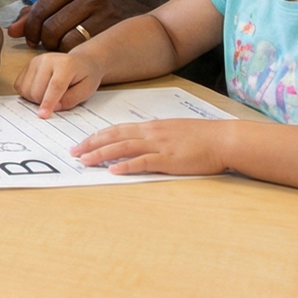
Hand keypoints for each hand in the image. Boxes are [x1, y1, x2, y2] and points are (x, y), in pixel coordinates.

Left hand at [9, 0, 168, 51]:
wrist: (139, 13)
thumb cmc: (96, 9)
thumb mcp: (71, 2)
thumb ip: (40, 12)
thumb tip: (13, 30)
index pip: (41, 7)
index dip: (30, 27)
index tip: (31, 39)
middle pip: (51, 26)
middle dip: (43, 41)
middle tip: (46, 46)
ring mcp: (104, 13)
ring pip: (65, 40)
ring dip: (58, 50)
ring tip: (62, 49)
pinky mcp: (113, 31)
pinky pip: (81, 49)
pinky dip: (72, 55)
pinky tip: (75, 54)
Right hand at [14, 51, 104, 116]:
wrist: (81, 61)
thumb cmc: (85, 76)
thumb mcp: (87, 90)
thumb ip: (71, 100)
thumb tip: (53, 108)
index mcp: (66, 64)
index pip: (55, 86)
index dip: (48, 102)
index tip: (43, 115)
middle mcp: (47, 60)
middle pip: (37, 90)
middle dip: (43, 103)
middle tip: (57, 102)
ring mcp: (35, 61)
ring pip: (26, 89)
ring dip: (35, 99)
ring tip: (49, 95)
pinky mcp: (28, 65)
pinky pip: (20, 86)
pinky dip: (28, 93)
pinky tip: (40, 90)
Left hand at [72, 119, 235, 175]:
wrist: (224, 139)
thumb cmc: (202, 137)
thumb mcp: (174, 131)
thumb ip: (156, 135)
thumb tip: (141, 141)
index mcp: (151, 127)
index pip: (117, 129)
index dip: (97, 136)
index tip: (82, 142)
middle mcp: (151, 134)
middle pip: (114, 137)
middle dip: (91, 144)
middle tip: (74, 152)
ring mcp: (159, 146)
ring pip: (123, 148)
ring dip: (101, 154)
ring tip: (85, 160)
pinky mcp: (169, 160)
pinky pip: (143, 162)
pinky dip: (126, 166)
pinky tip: (113, 170)